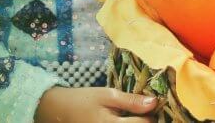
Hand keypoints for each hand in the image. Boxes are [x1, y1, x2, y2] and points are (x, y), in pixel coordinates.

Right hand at [34, 86, 157, 122]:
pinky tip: (122, 120)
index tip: (149, 104)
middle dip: (144, 121)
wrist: (60, 112)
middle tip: (141, 111)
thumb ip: (130, 100)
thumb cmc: (83, 100)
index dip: (150, 113)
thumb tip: (154, 102)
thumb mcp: (106, 95)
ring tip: (132, 116)